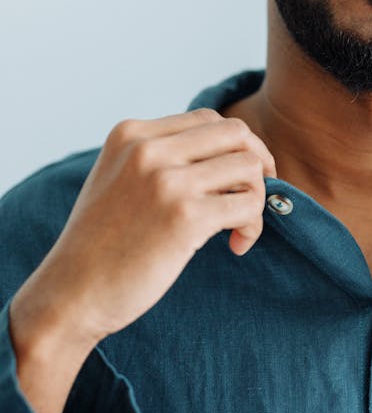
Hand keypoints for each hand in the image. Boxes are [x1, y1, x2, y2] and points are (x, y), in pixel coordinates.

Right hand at [11, 108, 275, 347]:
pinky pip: (248, 205)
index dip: (235, 147)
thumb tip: (235, 155)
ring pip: (250, 167)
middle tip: (251, 199)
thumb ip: (162, 158)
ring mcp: (166, 181)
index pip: (209, 119)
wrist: (72, 293)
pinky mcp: (185, 217)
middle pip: (237, 133)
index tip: (236, 180)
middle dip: (258, 163)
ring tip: (239, 228)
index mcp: (131, 134)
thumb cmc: (103, 244)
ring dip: (256, 199)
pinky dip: (253, 226)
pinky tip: (236, 246)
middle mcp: (148, 149)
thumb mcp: (120, 179)